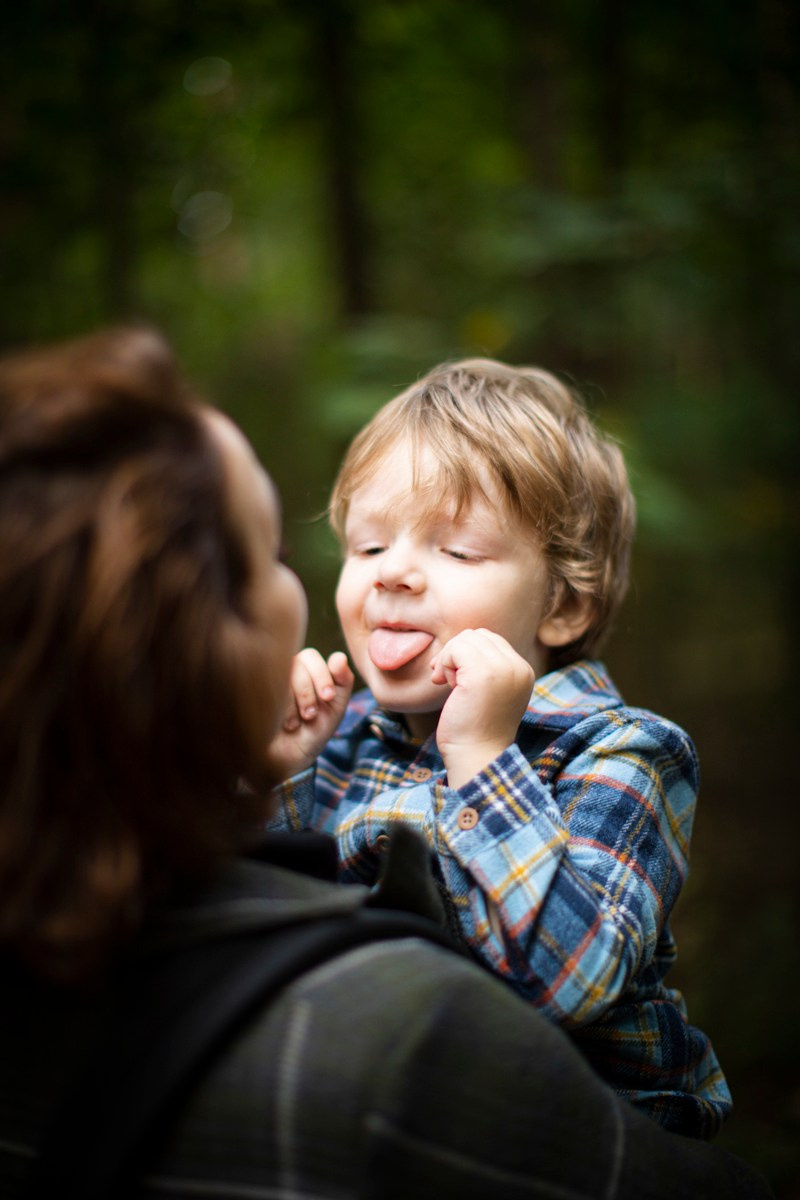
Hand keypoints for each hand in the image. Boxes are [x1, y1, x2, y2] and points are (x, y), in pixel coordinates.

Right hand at [264, 649, 353, 782]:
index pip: (310, 656)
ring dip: (293, 700)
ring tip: (296, 723)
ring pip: (280, 674)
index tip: (328, 698)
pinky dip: (280, 707)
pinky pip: (264, 687)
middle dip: (307, 691)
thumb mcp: (335, 708)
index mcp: (305, 670)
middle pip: (294, 663)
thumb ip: (343, 681)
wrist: (286, 759)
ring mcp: (266, 680)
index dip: (321, 674)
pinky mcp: (251, 691)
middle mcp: (284, 670)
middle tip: (311, 715)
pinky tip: (283, 724)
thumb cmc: (312, 732)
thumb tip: (339, 656)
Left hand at [431, 629, 533, 788]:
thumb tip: (459, 643)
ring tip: (449, 685)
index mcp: (523, 672)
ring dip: (450, 659)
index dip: (466, 652)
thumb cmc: (474, 729)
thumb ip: (484, 667)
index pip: (490, 639)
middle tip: (445, 680)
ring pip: (466, 639)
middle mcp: (518, 667)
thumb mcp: (488, 692)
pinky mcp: (483, 674)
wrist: (475, 756)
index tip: (453, 677)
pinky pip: (457, 649)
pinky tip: (446, 686)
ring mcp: (503, 669)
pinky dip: (445, 663)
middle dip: (456, 653)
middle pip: (477, 635)